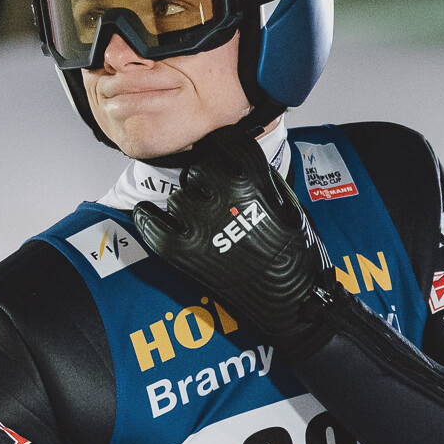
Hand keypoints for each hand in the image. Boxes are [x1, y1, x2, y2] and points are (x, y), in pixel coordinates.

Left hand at [133, 126, 331, 349]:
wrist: (291, 300)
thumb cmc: (295, 255)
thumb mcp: (287, 203)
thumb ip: (259, 178)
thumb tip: (233, 162)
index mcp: (253, 180)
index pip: (227, 142)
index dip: (222, 145)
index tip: (219, 151)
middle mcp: (224, 196)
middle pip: (197, 169)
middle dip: (203, 180)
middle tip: (210, 196)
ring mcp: (200, 224)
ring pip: (176, 196)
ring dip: (184, 203)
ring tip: (193, 217)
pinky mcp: (181, 251)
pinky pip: (152, 224)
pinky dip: (147, 217)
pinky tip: (147, 214)